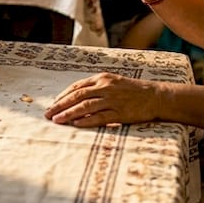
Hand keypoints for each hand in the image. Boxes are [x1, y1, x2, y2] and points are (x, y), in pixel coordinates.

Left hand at [44, 72, 161, 126]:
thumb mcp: (113, 82)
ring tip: (57, 120)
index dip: (62, 96)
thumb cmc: (132, 90)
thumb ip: (95, 88)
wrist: (155, 96)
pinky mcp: (120, 112)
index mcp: (102, 78)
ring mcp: (113, 100)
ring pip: (85, 107)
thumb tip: (75, 98)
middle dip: (60, 105)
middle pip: (77, 96)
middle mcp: (105, 87)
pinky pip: (100, 117)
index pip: (76, 87)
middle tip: (48, 113)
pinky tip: (76, 124)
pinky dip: (86, 121)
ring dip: (69, 114)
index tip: (53, 104)